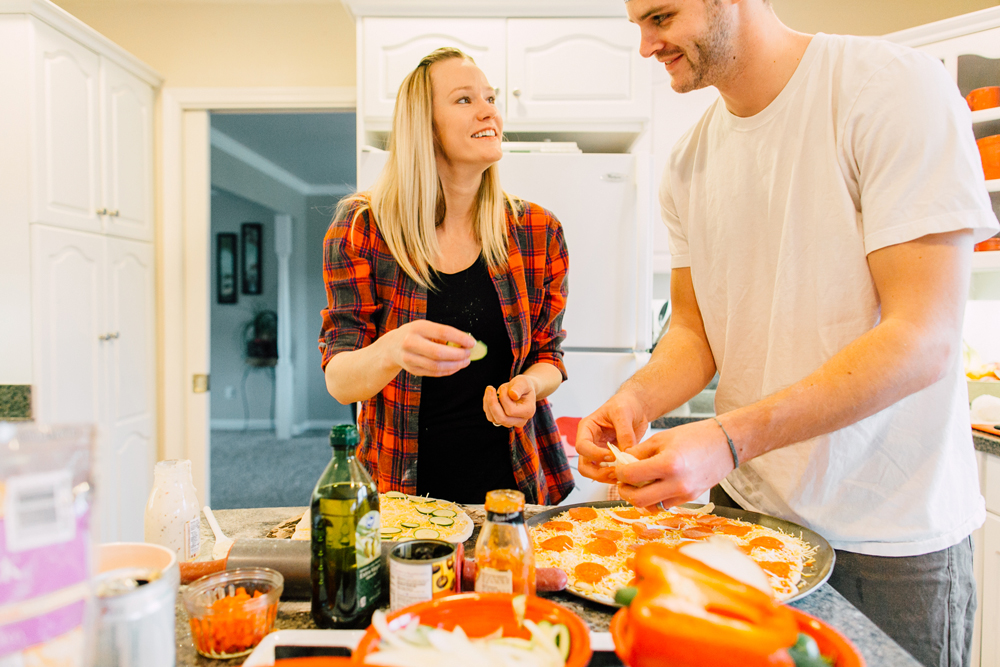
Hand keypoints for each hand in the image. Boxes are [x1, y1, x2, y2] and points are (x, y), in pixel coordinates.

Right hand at [385, 320, 474, 376]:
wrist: (392, 346)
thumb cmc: (415, 334)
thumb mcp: (426, 327)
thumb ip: (444, 334)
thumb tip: (467, 343)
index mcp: (417, 327)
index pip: (443, 332)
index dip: (460, 338)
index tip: (472, 342)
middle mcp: (411, 343)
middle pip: (439, 353)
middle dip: (458, 355)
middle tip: (469, 354)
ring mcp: (410, 358)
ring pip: (437, 366)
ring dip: (455, 365)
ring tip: (465, 361)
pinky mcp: (412, 370)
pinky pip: (434, 373)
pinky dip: (449, 371)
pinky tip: (456, 366)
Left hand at [483, 375, 537, 427]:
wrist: (521, 390)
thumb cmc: (523, 385)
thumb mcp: (523, 382)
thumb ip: (519, 388)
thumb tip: (513, 395)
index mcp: (528, 412)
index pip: (511, 410)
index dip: (503, 398)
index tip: (503, 387)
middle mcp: (520, 421)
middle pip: (501, 418)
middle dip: (492, 403)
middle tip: (490, 388)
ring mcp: (510, 423)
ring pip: (493, 418)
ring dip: (488, 403)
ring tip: (490, 389)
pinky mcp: (501, 421)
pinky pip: (490, 416)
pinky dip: (487, 405)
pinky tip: (490, 394)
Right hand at [575, 392, 648, 483]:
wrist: (636, 408)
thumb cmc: (625, 404)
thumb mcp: (623, 412)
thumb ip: (624, 432)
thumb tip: (626, 453)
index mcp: (587, 429)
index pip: (582, 446)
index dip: (594, 454)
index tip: (612, 455)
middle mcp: (590, 443)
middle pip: (584, 465)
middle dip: (597, 473)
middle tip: (615, 473)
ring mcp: (600, 453)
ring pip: (594, 473)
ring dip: (606, 478)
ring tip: (622, 476)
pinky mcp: (611, 460)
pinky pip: (608, 473)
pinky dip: (616, 477)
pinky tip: (627, 474)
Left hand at [614, 418, 736, 508]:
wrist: (725, 444)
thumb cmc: (695, 436)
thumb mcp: (661, 438)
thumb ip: (639, 453)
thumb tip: (621, 463)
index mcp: (668, 464)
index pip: (631, 475)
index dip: (619, 472)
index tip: (619, 468)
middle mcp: (677, 484)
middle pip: (638, 500)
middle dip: (625, 491)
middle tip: (623, 482)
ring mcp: (685, 494)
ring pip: (651, 506)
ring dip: (639, 498)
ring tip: (639, 483)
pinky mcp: (690, 499)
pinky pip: (665, 504)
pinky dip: (655, 498)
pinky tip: (655, 485)